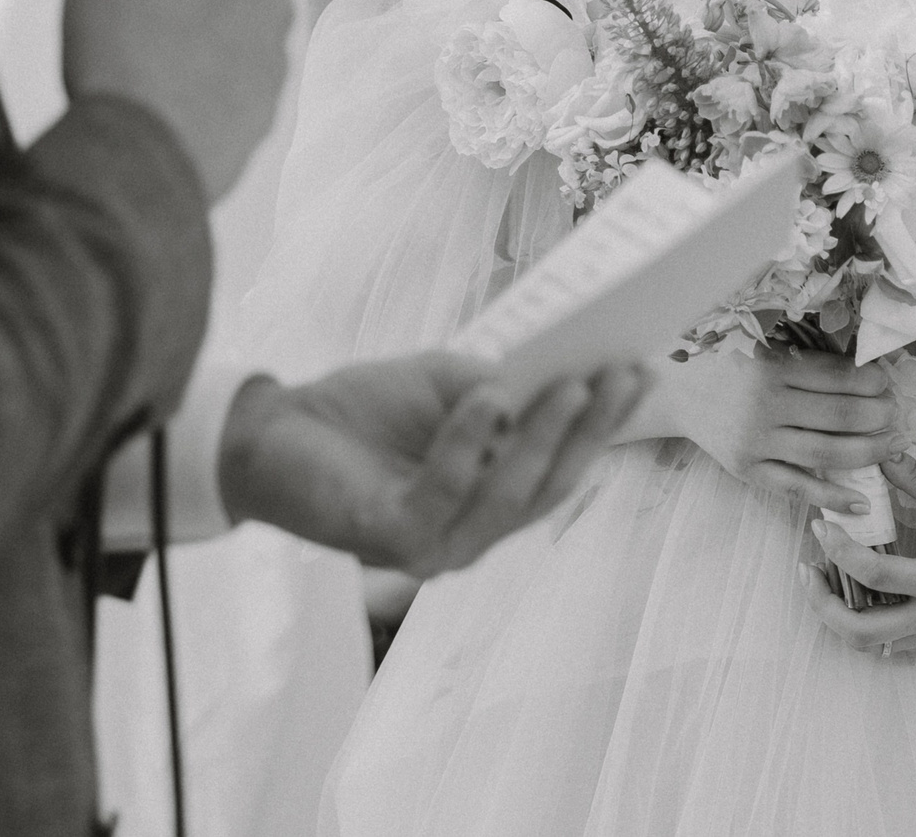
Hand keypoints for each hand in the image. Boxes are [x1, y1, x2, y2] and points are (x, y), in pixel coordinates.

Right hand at [62, 0, 292, 200]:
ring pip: (244, 14)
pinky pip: (244, 68)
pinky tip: (166, 91)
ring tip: (148, 50)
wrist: (139, 172)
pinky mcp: (269, 108)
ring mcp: (276, 60)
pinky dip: (214, 69)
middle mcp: (273, 4)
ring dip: (207, 17)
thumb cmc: (115, 62)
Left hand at [216, 353, 653, 575]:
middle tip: (622, 375)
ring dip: (544, 438)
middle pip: (549, 488)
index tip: (646, 372)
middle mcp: (471, 534)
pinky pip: (442, 493)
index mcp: (491, 499)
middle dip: (592, 432)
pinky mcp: (390, 538)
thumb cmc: (362, 411)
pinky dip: (468, 444)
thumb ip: (501, 385)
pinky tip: (486, 398)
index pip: (564, 467)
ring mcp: (434, 545)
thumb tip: (561, 371)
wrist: (269, 433)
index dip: (608, 425)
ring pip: (508, 497)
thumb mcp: (446, 384)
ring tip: (572, 384)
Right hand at [672, 346, 901, 516]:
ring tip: (893, 446)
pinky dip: (831, 498)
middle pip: (841, 416)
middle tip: (897, 414)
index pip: (839, 377)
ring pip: (826, 453)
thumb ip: (809, 359)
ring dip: (870, 452)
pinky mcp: (747, 469)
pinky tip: (861, 502)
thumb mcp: (765, 346)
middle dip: (880, 416)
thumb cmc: (730, 363)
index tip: (887, 383)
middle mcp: (764, 404)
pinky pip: (796, 487)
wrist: (677, 391)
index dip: (873, 382)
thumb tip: (870, 371)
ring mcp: (755, 441)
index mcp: (772, 366)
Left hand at [804, 455, 915, 656]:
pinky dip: (871, 625)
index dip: (839, 551)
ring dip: (842, 616)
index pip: (875, 575)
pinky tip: (865, 593)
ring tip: (829, 580)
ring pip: (874, 645)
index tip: (821, 526)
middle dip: (823, 605)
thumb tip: (882, 453)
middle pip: (861, 633)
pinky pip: (896, 645)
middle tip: (807, 571)